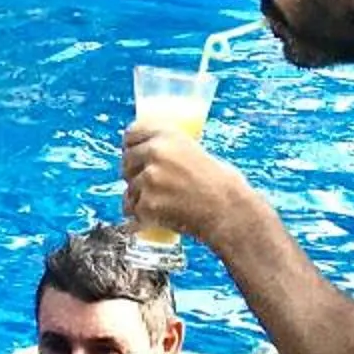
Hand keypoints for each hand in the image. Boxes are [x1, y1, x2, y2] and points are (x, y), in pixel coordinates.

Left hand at [122, 119, 247, 251]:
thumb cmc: (219, 184)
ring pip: (129, 190)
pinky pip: (133, 211)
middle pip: (126, 162)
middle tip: (151, 186)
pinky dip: (141, 218)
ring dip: (139, 199)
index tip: (133, 154)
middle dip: (134, 175)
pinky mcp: (147, 204)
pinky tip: (156, 219)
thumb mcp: (195, 152)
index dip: (130, 146)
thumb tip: (149, 156)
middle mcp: (154, 152)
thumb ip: (171, 150)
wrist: (228, 210)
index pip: (132, 133)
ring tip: (163, 206)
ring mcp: (149, 179)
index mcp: (167, 134)